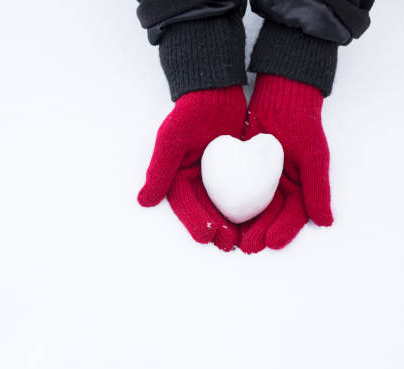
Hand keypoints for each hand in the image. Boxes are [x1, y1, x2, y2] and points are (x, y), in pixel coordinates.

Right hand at [138, 86, 246, 250]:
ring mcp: (217, 177)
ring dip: (233, 224)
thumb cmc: (190, 113)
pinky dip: (249, 206)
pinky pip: (243, 192)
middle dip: (217, 229)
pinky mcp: (236, 171)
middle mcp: (196, 181)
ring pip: (225, 207)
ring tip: (244, 239)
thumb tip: (143, 201)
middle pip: (206, 210)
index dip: (195, 222)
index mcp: (177, 177)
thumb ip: (159, 171)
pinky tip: (259, 219)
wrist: (216, 91)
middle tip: (229, 244)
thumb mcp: (172, 141)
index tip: (208, 236)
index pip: (185, 205)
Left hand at [239, 75, 332, 253]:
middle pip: (270, 216)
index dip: (282, 230)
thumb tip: (326, 222)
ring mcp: (261, 180)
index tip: (270, 243)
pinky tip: (217, 215)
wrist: (281, 99)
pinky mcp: (243, 171)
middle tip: (247, 247)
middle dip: (259, 233)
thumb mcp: (313, 156)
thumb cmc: (303, 125)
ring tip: (230, 239)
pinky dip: (228, 203)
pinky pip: (235, 190)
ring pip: (251, 208)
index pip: (292, 215)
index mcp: (300, 188)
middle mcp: (281, 188)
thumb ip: (317, 188)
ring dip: (242, 224)